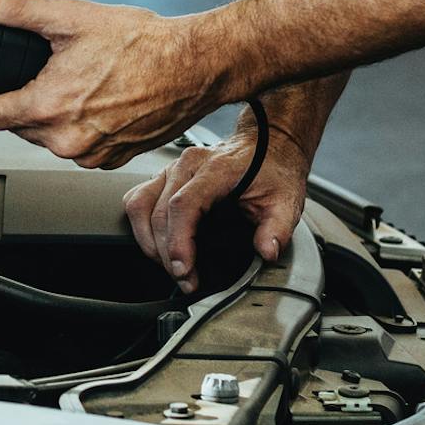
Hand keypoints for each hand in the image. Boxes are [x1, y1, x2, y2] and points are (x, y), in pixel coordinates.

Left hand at [0, 0, 228, 170]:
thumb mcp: (73, 17)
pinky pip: (79, 147)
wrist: (194, 67)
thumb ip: (18, 9)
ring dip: (51, 116)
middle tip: (39, 74)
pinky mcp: (112, 159)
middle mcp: (67, 140)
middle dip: (20, 101)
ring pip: (48, 139)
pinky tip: (98, 101)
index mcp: (50, 106)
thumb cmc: (144, 45)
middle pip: (18, 127)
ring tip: (77, 84)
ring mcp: (91, 154)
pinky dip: (79, 128)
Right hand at [124, 110, 310, 291]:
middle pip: (159, 212)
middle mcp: (188, 164)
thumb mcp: (287, 201)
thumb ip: (278, 228)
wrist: (267, 144)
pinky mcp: (164, 176)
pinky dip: (142, 228)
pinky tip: (159, 245)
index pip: (183, 205)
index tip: (183, 269)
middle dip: (166, 254)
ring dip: (149, 242)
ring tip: (171, 265)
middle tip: (185, 279)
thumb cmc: (273, 171)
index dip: (178, 241)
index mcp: (216, 169)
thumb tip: (267, 251)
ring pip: (140, 206)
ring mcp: (172, 168)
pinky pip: (137, 200)